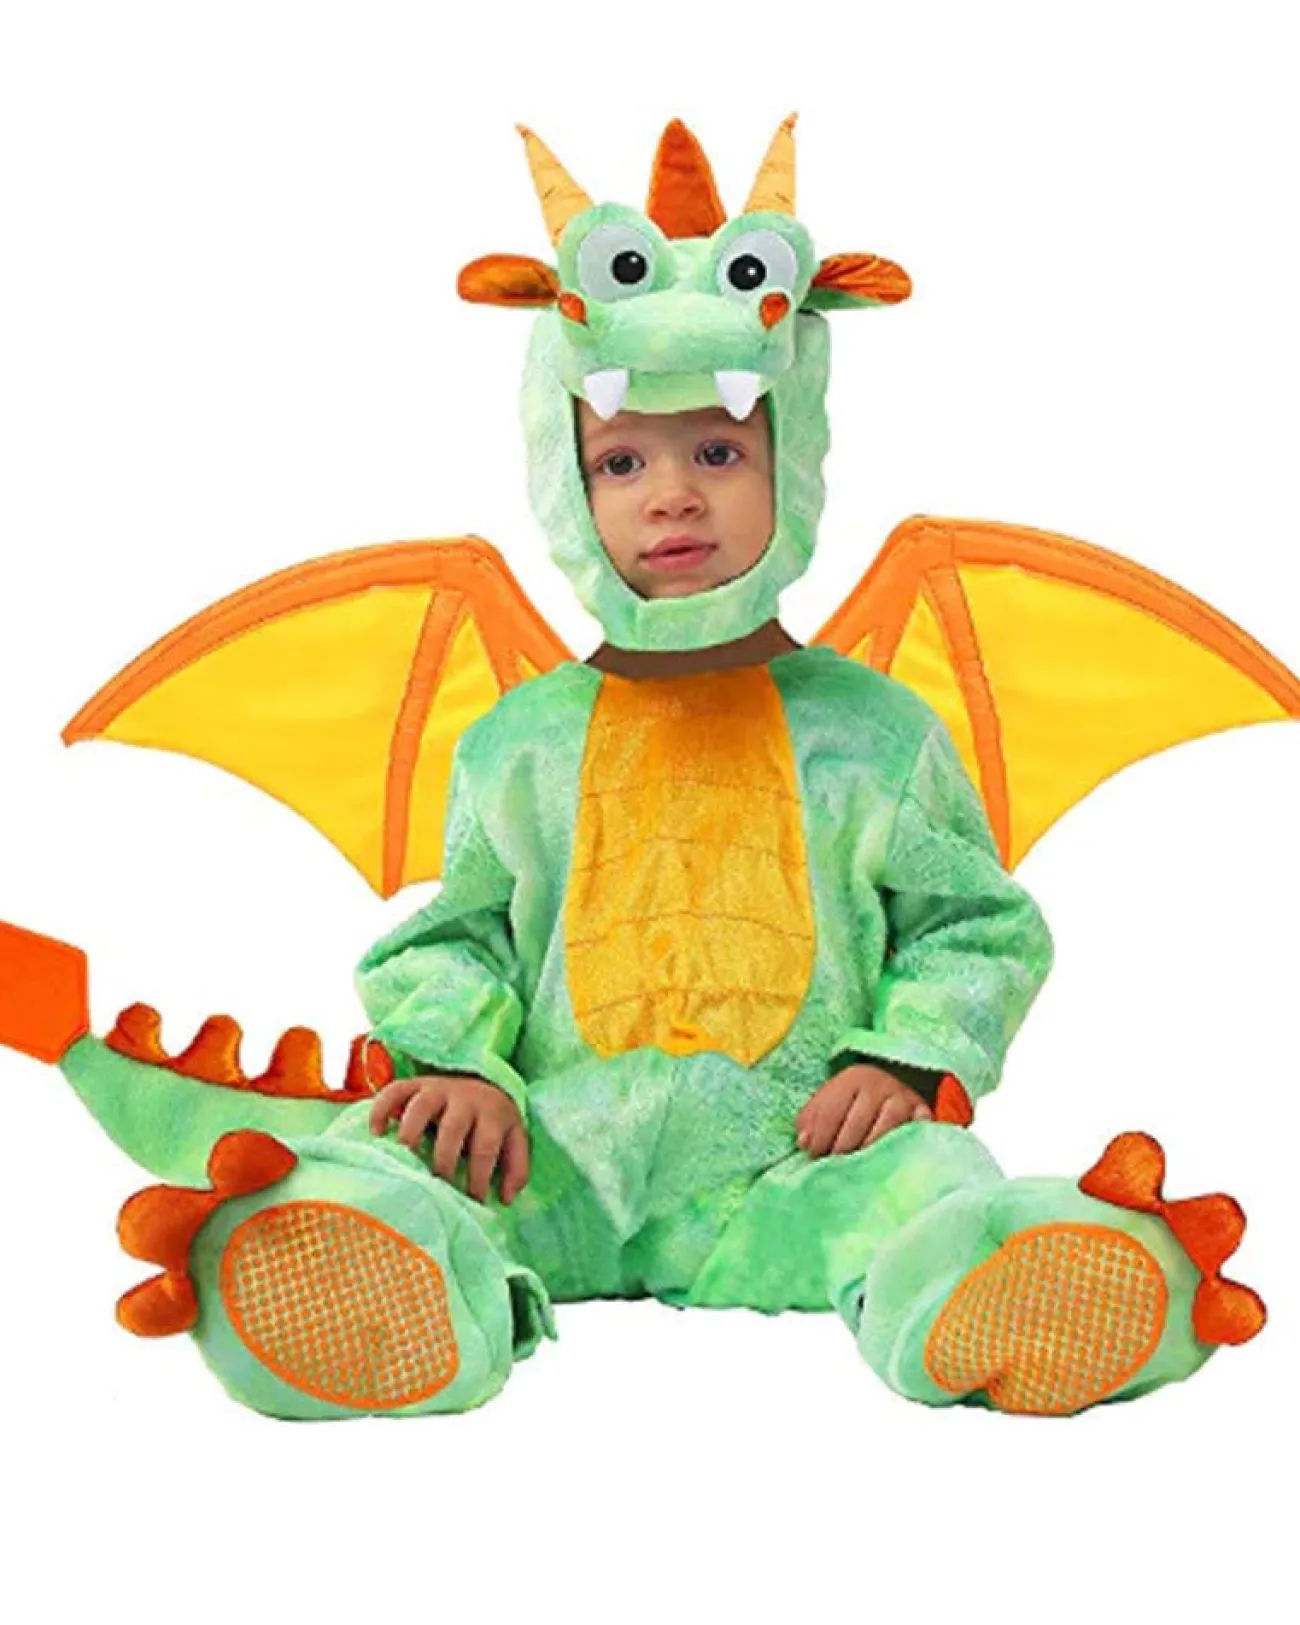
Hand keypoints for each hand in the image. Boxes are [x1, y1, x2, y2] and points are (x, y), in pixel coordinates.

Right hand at [368, 1073, 529, 1203]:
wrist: (483, 1078)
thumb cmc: (494, 1121)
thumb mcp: (514, 1138)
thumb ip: (517, 1168)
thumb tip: (506, 1198)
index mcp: (491, 1113)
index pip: (485, 1147)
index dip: (479, 1177)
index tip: (472, 1201)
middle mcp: (464, 1098)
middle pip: (453, 1128)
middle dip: (444, 1160)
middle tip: (437, 1184)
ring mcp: (438, 1089)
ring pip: (422, 1105)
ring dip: (411, 1130)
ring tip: (405, 1155)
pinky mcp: (415, 1084)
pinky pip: (395, 1090)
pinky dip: (383, 1108)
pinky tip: (377, 1132)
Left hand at [795, 1062, 931, 1157]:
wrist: (896, 1092)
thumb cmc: (854, 1104)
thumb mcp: (829, 1103)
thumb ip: (811, 1120)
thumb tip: (804, 1142)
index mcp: (853, 1078)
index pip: (830, 1111)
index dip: (819, 1138)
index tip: (814, 1156)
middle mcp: (881, 1083)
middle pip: (856, 1123)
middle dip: (841, 1149)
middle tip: (833, 1168)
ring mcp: (905, 1098)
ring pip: (884, 1131)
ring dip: (867, 1153)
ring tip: (856, 1168)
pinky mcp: (924, 1115)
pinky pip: (910, 1137)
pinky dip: (897, 1151)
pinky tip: (883, 1164)